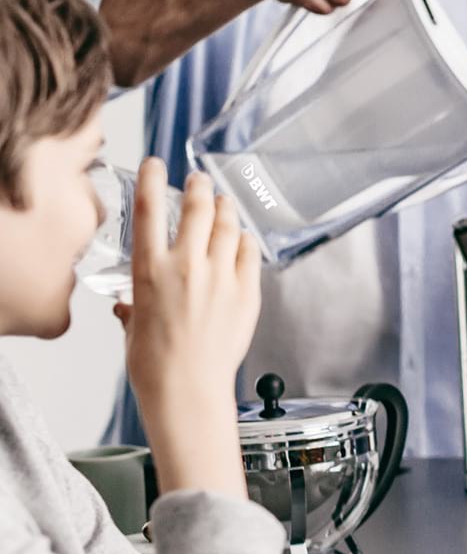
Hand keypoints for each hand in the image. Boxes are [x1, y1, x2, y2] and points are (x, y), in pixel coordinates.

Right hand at [116, 160, 259, 497]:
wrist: (188, 390)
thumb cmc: (155, 365)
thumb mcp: (133, 328)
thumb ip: (134, 307)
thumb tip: (129, 307)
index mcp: (149, 270)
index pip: (151, 210)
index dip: (154, 179)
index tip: (157, 163)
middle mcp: (186, 266)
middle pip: (198, 209)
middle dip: (200, 188)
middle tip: (201, 180)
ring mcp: (220, 278)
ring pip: (228, 226)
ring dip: (226, 209)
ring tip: (224, 201)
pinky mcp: (246, 293)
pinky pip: (250, 254)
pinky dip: (246, 241)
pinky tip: (243, 238)